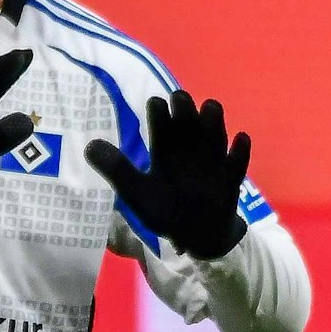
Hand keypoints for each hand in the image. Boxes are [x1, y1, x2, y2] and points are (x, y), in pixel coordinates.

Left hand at [85, 89, 249, 259]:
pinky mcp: (230, 180)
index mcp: (166, 154)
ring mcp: (212, 164)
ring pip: (214, 139)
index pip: (161, 130)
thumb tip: (89, 146)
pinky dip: (239, 153)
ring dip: (213, 124)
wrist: (197, 235)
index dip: (159, 116)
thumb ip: (116, 169)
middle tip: (179, 96)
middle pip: (188, 128)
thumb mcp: (136, 192)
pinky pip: (237, 165)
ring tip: (210, 106)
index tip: (155, 102)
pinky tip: (241, 138)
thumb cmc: (164, 211)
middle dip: (185, 112)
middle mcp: (189, 153)